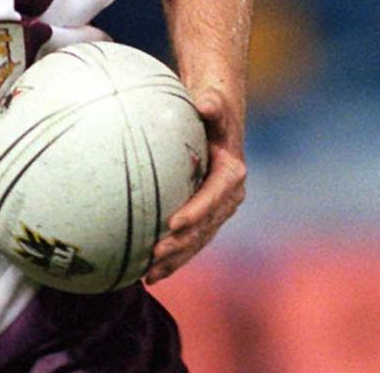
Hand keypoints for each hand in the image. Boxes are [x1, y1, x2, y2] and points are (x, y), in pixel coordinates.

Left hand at [145, 90, 245, 283]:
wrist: (218, 120)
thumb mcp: (214, 104)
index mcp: (232, 174)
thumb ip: (212, 105)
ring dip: (175, 260)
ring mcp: (217, 210)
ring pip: (197, 241)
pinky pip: (188, 240)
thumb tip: (205, 103)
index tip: (174, 223)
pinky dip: (171, 257)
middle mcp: (228, 197)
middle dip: (182, 245)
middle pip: (205, 227)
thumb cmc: (211, 108)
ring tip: (150, 275)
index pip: (214, 197)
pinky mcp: (203, 216)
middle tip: (155, 255)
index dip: (196, 212)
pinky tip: (147, 273)